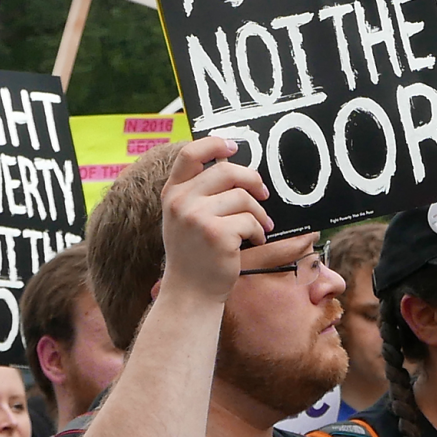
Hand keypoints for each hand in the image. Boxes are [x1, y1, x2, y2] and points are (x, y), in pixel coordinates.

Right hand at [159, 137, 271, 303]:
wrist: (190, 292)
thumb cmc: (194, 253)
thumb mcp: (184, 218)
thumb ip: (198, 192)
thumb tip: (232, 163)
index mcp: (172, 193)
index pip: (189, 153)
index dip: (214, 143)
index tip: (233, 147)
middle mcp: (180, 202)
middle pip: (227, 170)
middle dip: (253, 180)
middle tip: (263, 194)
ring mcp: (196, 217)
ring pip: (243, 197)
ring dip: (259, 214)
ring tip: (259, 227)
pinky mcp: (216, 234)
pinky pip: (250, 221)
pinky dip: (258, 232)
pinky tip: (252, 242)